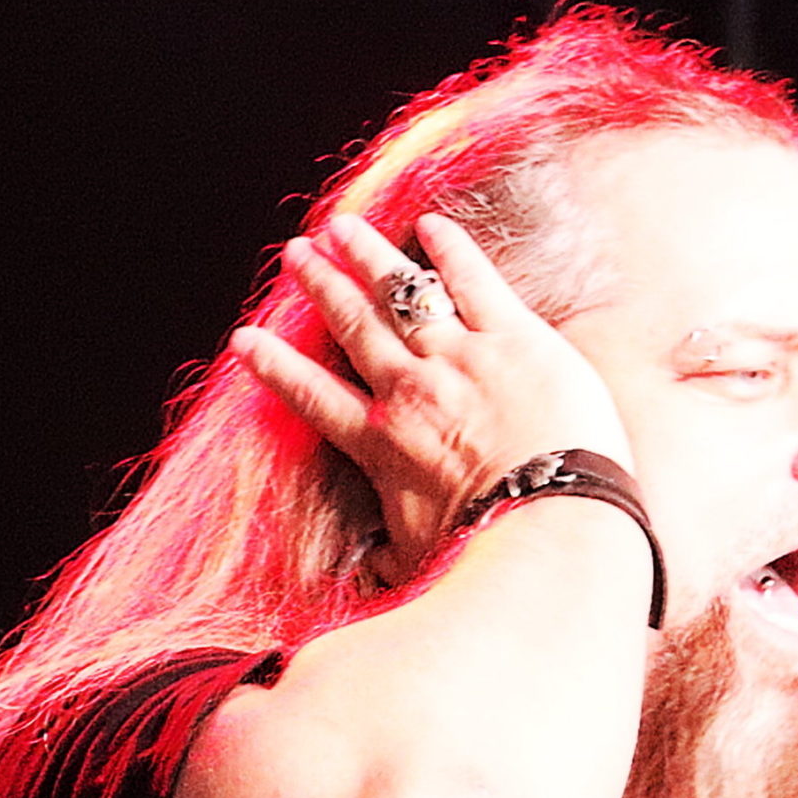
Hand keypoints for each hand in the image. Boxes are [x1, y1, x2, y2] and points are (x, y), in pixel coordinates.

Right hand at [230, 212, 633, 573]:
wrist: (551, 524)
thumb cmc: (486, 554)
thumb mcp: (417, 561)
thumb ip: (387, 557)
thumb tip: (368, 572)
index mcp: (381, 446)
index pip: (314, 398)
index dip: (277, 366)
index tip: (246, 341)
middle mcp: (410, 391)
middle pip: (354, 327)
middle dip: (322, 286)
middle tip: (296, 255)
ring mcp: (460, 358)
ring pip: (401, 293)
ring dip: (367, 255)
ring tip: (340, 228)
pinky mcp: (515, 338)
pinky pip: (474, 280)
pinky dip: (449, 249)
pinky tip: (430, 225)